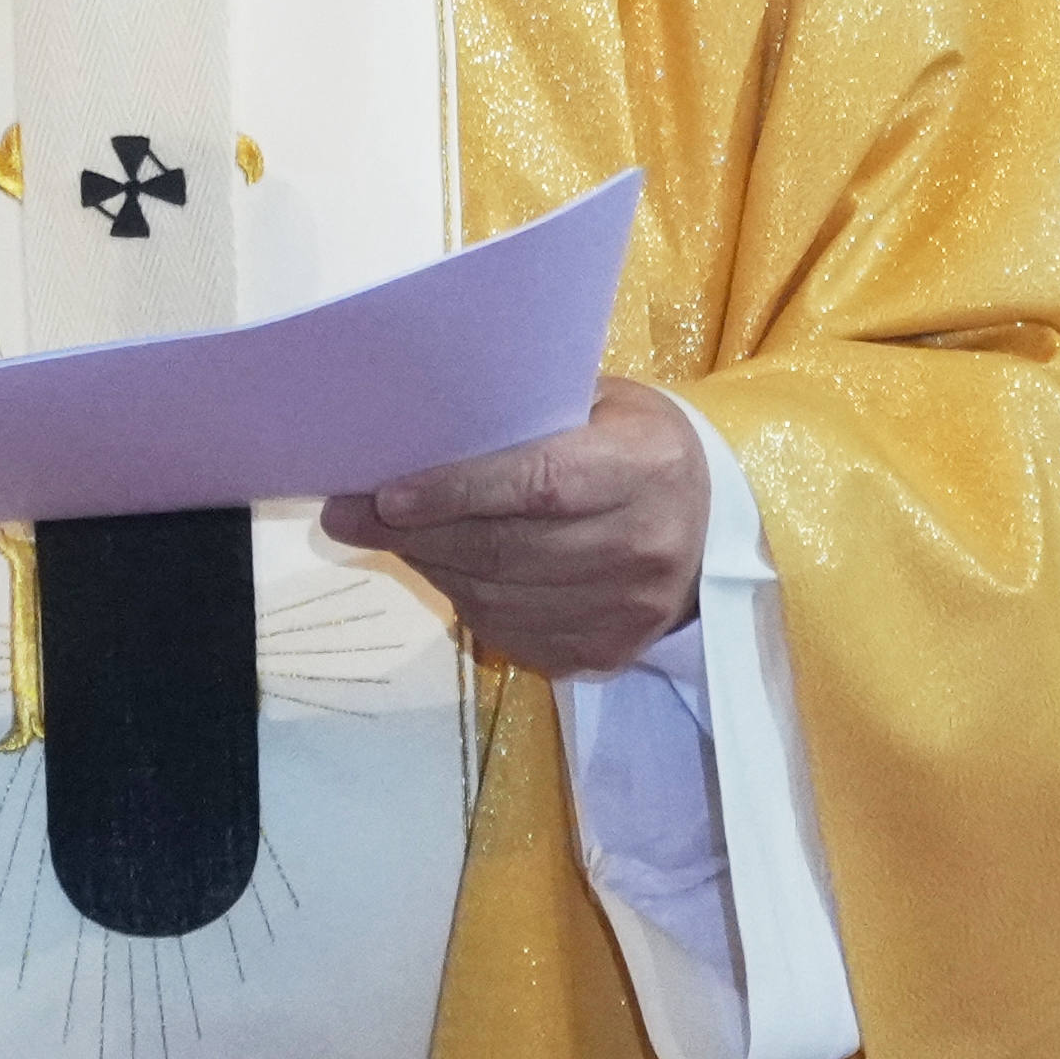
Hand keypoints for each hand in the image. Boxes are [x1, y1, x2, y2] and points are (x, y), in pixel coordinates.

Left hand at [317, 379, 706, 678]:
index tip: (385, 493)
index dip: (456, 491)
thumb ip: (526, 418)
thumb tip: (414, 432)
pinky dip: (464, 600)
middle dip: (414, 533)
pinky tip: (443, 568)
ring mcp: (630, 611)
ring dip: (430, 567)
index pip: (538, 484)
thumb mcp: (600, 405)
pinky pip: (511, 633)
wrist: (713, 527)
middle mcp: (645, 545)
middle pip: (506, 549)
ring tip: (386, 536)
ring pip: (498, 599)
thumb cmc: (635, 445)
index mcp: (644, 466)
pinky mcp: (608, 653)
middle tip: (346, 515)